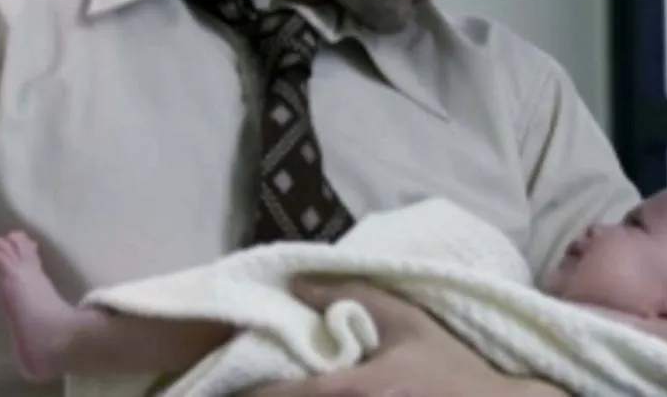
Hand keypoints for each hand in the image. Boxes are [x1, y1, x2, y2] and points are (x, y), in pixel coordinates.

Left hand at [235, 277, 569, 396]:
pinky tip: (322, 396)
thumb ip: (354, 296)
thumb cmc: (453, 370)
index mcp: (343, 392)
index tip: (214, 383)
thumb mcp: (408, 324)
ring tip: (276, 389)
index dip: (240, 392)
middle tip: (239, 388)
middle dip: (264, 394)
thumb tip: (299, 281)